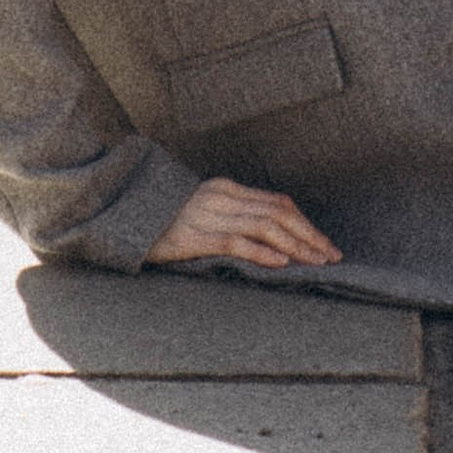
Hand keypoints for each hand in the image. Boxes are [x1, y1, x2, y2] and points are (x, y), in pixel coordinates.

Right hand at [146, 176, 340, 271]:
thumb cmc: (162, 219)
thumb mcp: (202, 210)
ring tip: (316, 262)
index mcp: (226, 189)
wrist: (121, 212)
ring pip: (265, 226)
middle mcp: (222, 198)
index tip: (324, 242)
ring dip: (296, 245)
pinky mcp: (194, 236)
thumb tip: (267, 236)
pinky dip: (262, 252)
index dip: (305, 223)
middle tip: (331, 256)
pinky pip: (235, 242)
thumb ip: (231, 216)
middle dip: (309, 235)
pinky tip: (281, 262)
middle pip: (278, 213)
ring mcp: (208, 215)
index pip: (277, 203)